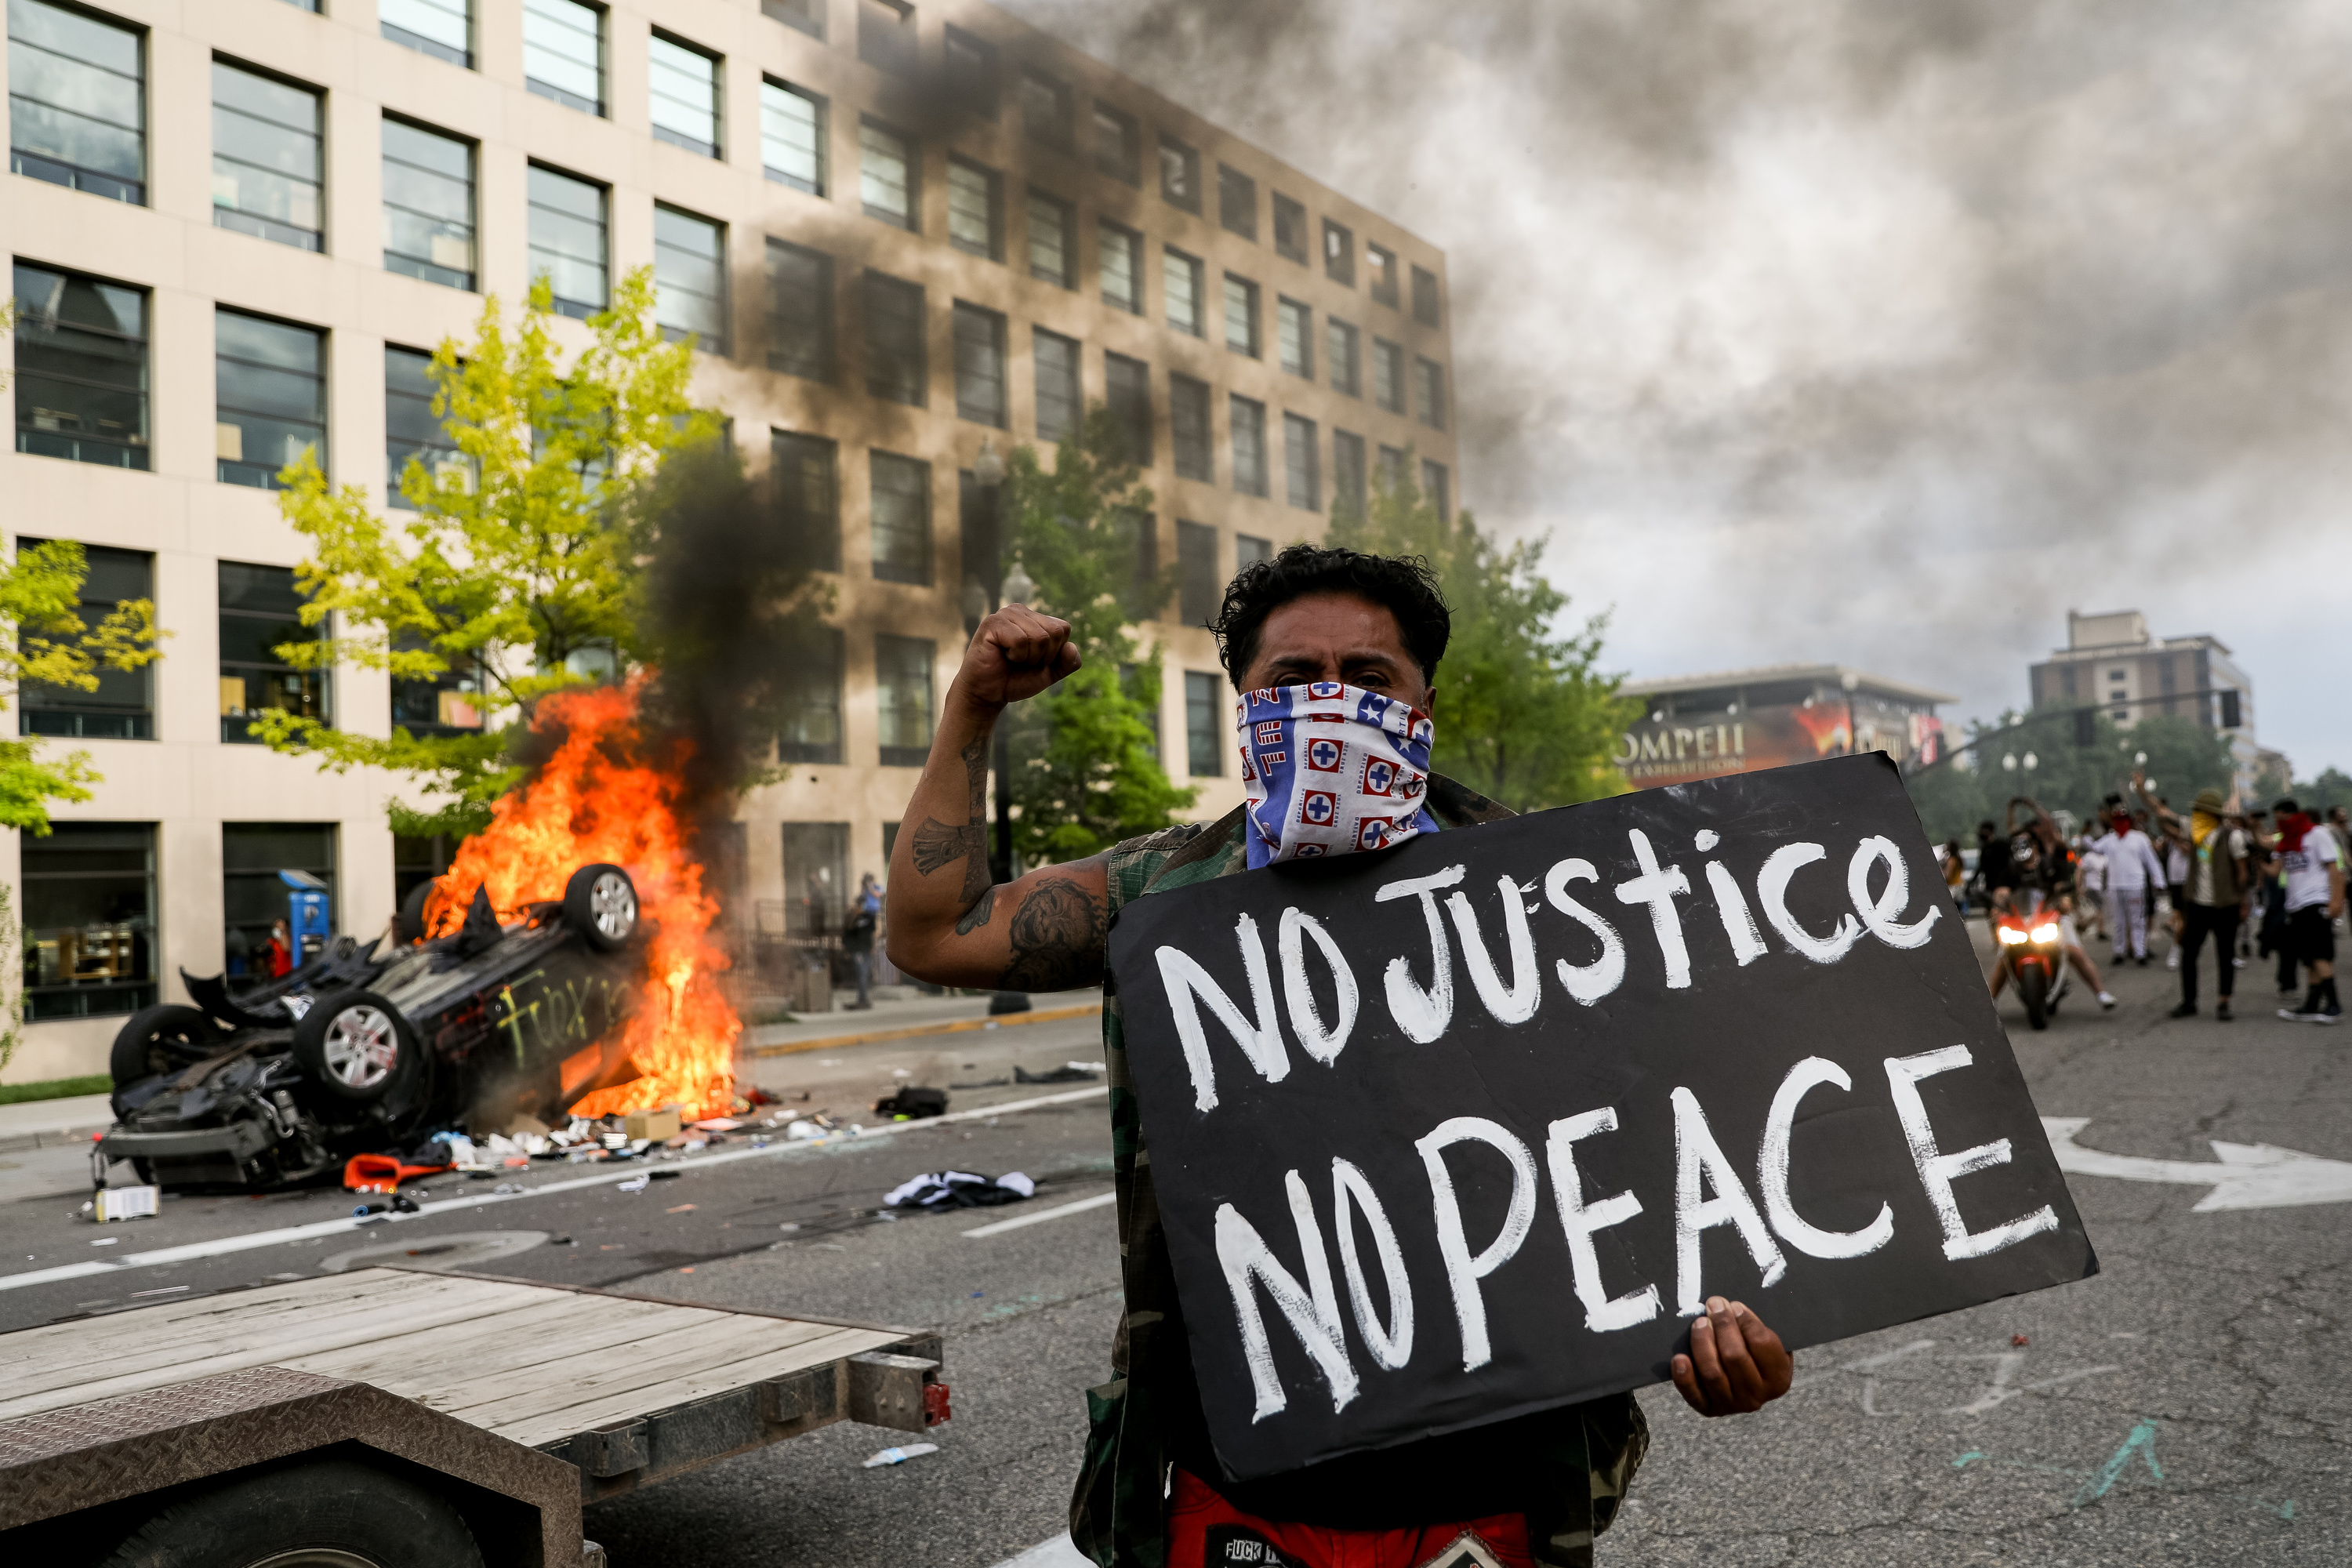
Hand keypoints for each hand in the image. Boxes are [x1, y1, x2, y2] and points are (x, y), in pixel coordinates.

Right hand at [955, 605, 1080, 710]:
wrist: (988, 694)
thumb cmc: (1016, 680)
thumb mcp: (1049, 673)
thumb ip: (1068, 663)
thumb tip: (1071, 647)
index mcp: (1036, 618)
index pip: (1063, 629)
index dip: (1054, 653)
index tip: (1035, 660)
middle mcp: (1021, 611)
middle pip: (1055, 632)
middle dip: (1042, 656)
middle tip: (1021, 661)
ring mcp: (1006, 614)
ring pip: (1039, 637)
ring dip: (1028, 658)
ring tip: (1011, 658)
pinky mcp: (992, 623)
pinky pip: (1020, 640)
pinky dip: (1016, 655)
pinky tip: (1002, 655)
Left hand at [1671, 1297, 1792, 1416]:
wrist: (1745, 1385)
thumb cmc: (1755, 1355)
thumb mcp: (1768, 1343)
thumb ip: (1756, 1328)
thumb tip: (1732, 1307)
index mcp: (1778, 1378)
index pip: (1763, 1344)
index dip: (1747, 1321)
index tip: (1735, 1305)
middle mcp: (1757, 1396)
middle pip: (1735, 1356)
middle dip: (1723, 1326)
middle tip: (1714, 1305)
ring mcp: (1732, 1405)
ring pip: (1713, 1373)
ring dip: (1703, 1343)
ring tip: (1700, 1323)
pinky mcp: (1709, 1409)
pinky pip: (1694, 1395)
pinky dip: (1684, 1377)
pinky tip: (1679, 1357)